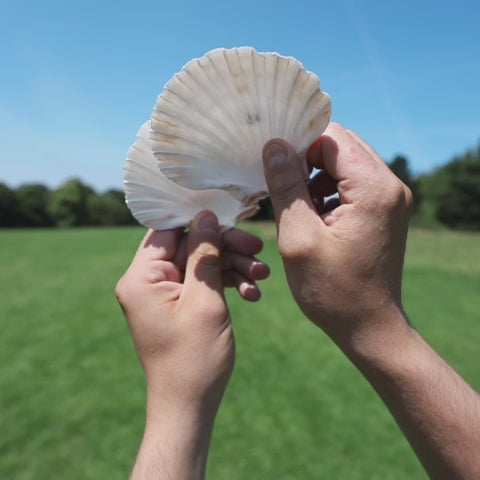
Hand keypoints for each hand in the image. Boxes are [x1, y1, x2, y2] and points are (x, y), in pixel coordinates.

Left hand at [115, 211, 268, 478]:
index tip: (231, 220)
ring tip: (262, 276)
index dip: (199, 221)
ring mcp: (164, 294)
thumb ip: (204, 254)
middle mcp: (148, 282)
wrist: (190, 405)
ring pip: (201, 264)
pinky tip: (251, 293)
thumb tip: (205, 216)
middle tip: (258, 250)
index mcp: (142, 278)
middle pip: (189, 245)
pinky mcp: (179, 305)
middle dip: (225, 247)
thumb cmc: (194, 358)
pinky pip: (203, 284)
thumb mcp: (205, 301)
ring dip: (232, 267)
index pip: (168, 230)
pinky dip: (226, 284)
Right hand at [262, 122, 412, 352]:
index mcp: (374, 188)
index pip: (333, 138)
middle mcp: (390, 186)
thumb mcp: (299, 237)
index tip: (275, 166)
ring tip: (298, 209)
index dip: (299, 145)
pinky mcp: (384, 212)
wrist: (369, 326)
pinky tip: (313, 218)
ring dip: (316, 179)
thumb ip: (286, 187)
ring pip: (345, 165)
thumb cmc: (332, 290)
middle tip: (283, 187)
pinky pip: (353, 185)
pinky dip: (329, 193)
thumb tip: (275, 146)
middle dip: (307, 160)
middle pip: (341, 147)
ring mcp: (391, 199)